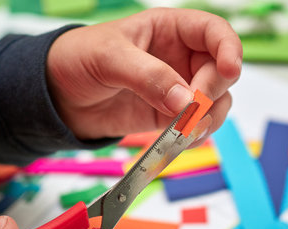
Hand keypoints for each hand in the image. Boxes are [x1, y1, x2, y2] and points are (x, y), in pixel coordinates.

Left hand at [46, 7, 241, 141]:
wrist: (58, 97)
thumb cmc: (78, 59)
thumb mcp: (109, 57)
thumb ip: (148, 75)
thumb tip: (186, 100)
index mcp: (170, 30)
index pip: (214, 32)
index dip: (229, 48)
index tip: (228, 70)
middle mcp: (181, 58)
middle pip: (221, 72)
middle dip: (212, 91)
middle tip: (191, 108)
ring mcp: (178, 89)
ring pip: (216, 102)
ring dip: (209, 118)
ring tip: (185, 129)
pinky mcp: (170, 116)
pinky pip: (196, 126)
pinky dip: (196, 135)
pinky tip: (181, 139)